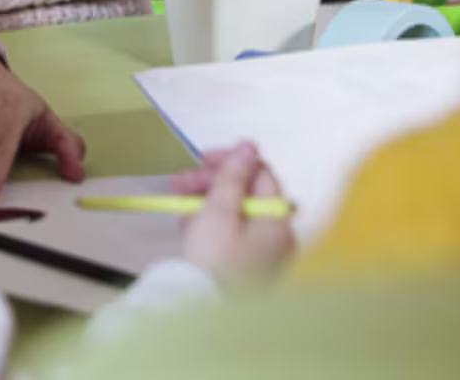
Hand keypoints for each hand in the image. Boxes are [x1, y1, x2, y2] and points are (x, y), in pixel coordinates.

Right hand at [171, 142, 295, 287]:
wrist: (205, 313)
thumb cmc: (214, 264)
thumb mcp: (218, 212)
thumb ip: (232, 177)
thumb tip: (248, 147)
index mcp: (277, 219)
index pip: (260, 173)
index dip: (231, 160)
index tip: (202, 158)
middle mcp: (279, 236)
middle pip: (248, 194)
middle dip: (211, 183)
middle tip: (180, 182)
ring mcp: (266, 255)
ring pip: (237, 214)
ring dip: (206, 204)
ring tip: (180, 209)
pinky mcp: (250, 269)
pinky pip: (234, 236)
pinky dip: (212, 227)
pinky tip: (190, 228)